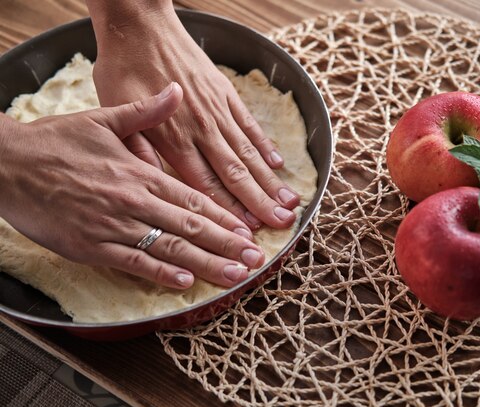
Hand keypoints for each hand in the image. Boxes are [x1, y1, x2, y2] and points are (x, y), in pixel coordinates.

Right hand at [0, 83, 264, 288]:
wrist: (6, 162)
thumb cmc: (55, 142)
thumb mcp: (103, 119)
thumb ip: (146, 112)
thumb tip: (176, 91)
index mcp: (141, 172)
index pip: (192, 198)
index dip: (223, 216)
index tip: (246, 230)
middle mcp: (134, 199)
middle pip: (190, 225)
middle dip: (226, 244)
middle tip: (255, 260)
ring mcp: (113, 224)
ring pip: (168, 247)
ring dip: (205, 262)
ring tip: (234, 275)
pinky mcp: (90, 245)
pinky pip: (131, 262)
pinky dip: (158, 272)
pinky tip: (183, 282)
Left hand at [87, 1, 299, 229]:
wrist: (140, 25)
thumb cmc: (123, 70)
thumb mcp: (114, 112)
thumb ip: (137, 150)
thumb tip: (152, 184)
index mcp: (173, 139)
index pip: (206, 184)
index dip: (228, 210)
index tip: (246, 231)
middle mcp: (201, 129)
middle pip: (235, 174)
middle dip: (260, 203)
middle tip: (283, 224)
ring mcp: (218, 112)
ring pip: (248, 153)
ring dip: (270, 180)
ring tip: (289, 202)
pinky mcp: (226, 94)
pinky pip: (250, 125)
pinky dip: (266, 146)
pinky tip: (278, 163)